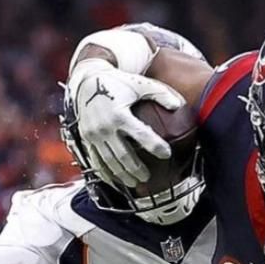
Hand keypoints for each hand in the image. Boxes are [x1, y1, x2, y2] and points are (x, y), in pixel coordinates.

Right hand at [68, 60, 184, 187]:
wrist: (87, 81)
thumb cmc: (117, 83)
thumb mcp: (139, 84)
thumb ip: (160, 93)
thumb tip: (179, 105)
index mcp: (120, 114)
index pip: (141, 135)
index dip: (155, 146)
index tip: (166, 154)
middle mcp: (105, 127)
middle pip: (124, 155)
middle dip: (137, 169)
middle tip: (148, 177)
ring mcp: (93, 135)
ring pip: (109, 162)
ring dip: (122, 175)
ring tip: (134, 182)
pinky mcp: (86, 139)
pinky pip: (95, 161)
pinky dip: (105, 173)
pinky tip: (114, 180)